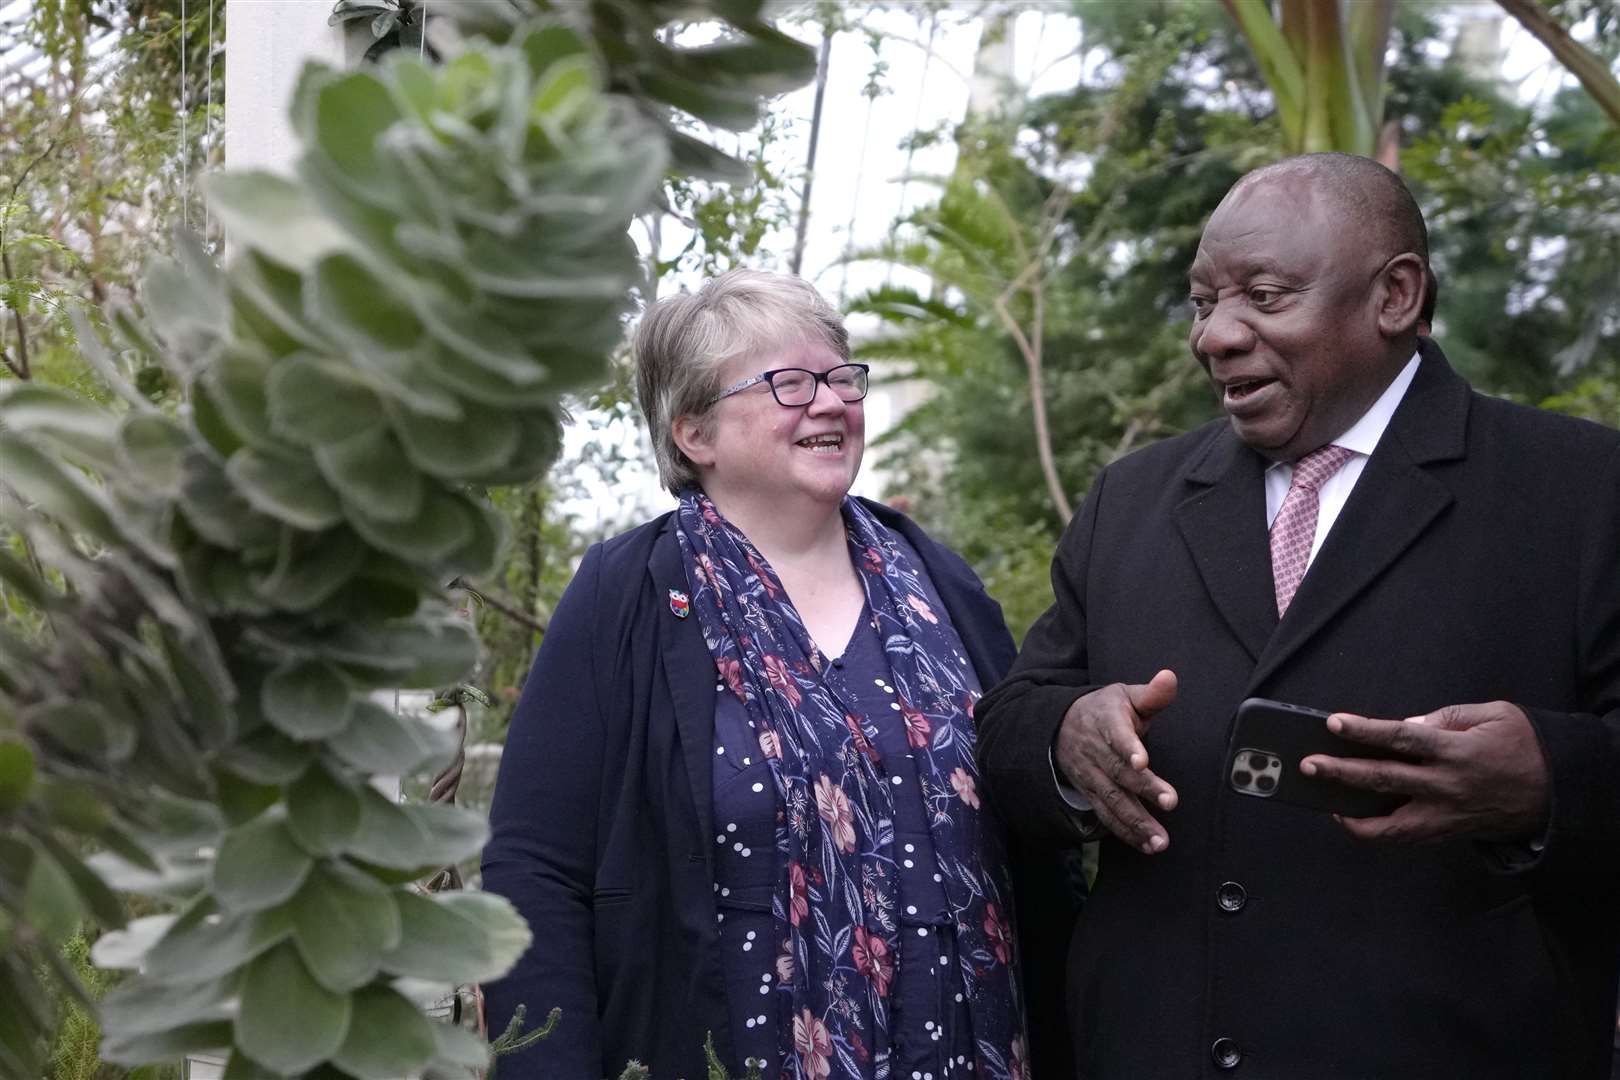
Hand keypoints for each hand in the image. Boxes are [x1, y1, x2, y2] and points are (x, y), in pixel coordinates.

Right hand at [1054, 670, 1179, 853]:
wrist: (1060, 727)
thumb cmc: (1104, 711)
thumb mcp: (1124, 696)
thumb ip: (1151, 694)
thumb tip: (1170, 677)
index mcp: (1106, 721)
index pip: (1116, 734)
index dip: (1129, 747)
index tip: (1142, 761)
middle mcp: (1095, 751)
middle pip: (1119, 772)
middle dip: (1143, 789)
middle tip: (1170, 802)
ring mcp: (1090, 775)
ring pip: (1112, 800)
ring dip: (1136, 821)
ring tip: (1159, 839)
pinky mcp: (1090, 793)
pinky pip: (1106, 815)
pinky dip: (1125, 832)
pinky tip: (1145, 845)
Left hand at [1299, 701, 1548, 842]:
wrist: (1558, 791)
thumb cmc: (1524, 746)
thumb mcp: (1493, 715)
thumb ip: (1446, 717)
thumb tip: (1407, 726)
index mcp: (1456, 751)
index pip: (1401, 739)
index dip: (1365, 731)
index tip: (1334, 723)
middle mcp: (1447, 786)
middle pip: (1385, 780)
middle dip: (1341, 773)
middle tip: (1309, 765)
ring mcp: (1446, 814)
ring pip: (1390, 823)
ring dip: (1351, 814)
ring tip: (1324, 802)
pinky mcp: (1447, 832)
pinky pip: (1405, 838)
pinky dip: (1376, 832)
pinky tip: (1353, 819)